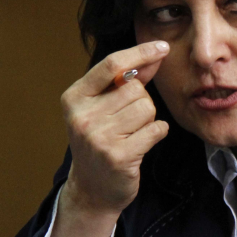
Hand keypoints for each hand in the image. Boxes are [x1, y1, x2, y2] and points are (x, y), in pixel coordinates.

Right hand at [59, 40, 170, 216]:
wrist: (93, 190)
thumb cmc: (101, 142)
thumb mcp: (104, 108)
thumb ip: (128, 80)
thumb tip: (155, 55)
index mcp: (74, 98)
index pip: (111, 65)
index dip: (140, 52)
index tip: (162, 47)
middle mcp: (82, 116)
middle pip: (135, 88)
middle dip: (142, 101)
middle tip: (127, 122)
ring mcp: (98, 137)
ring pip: (147, 108)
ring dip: (148, 120)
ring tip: (132, 134)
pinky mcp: (117, 156)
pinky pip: (155, 129)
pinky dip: (157, 133)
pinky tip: (142, 143)